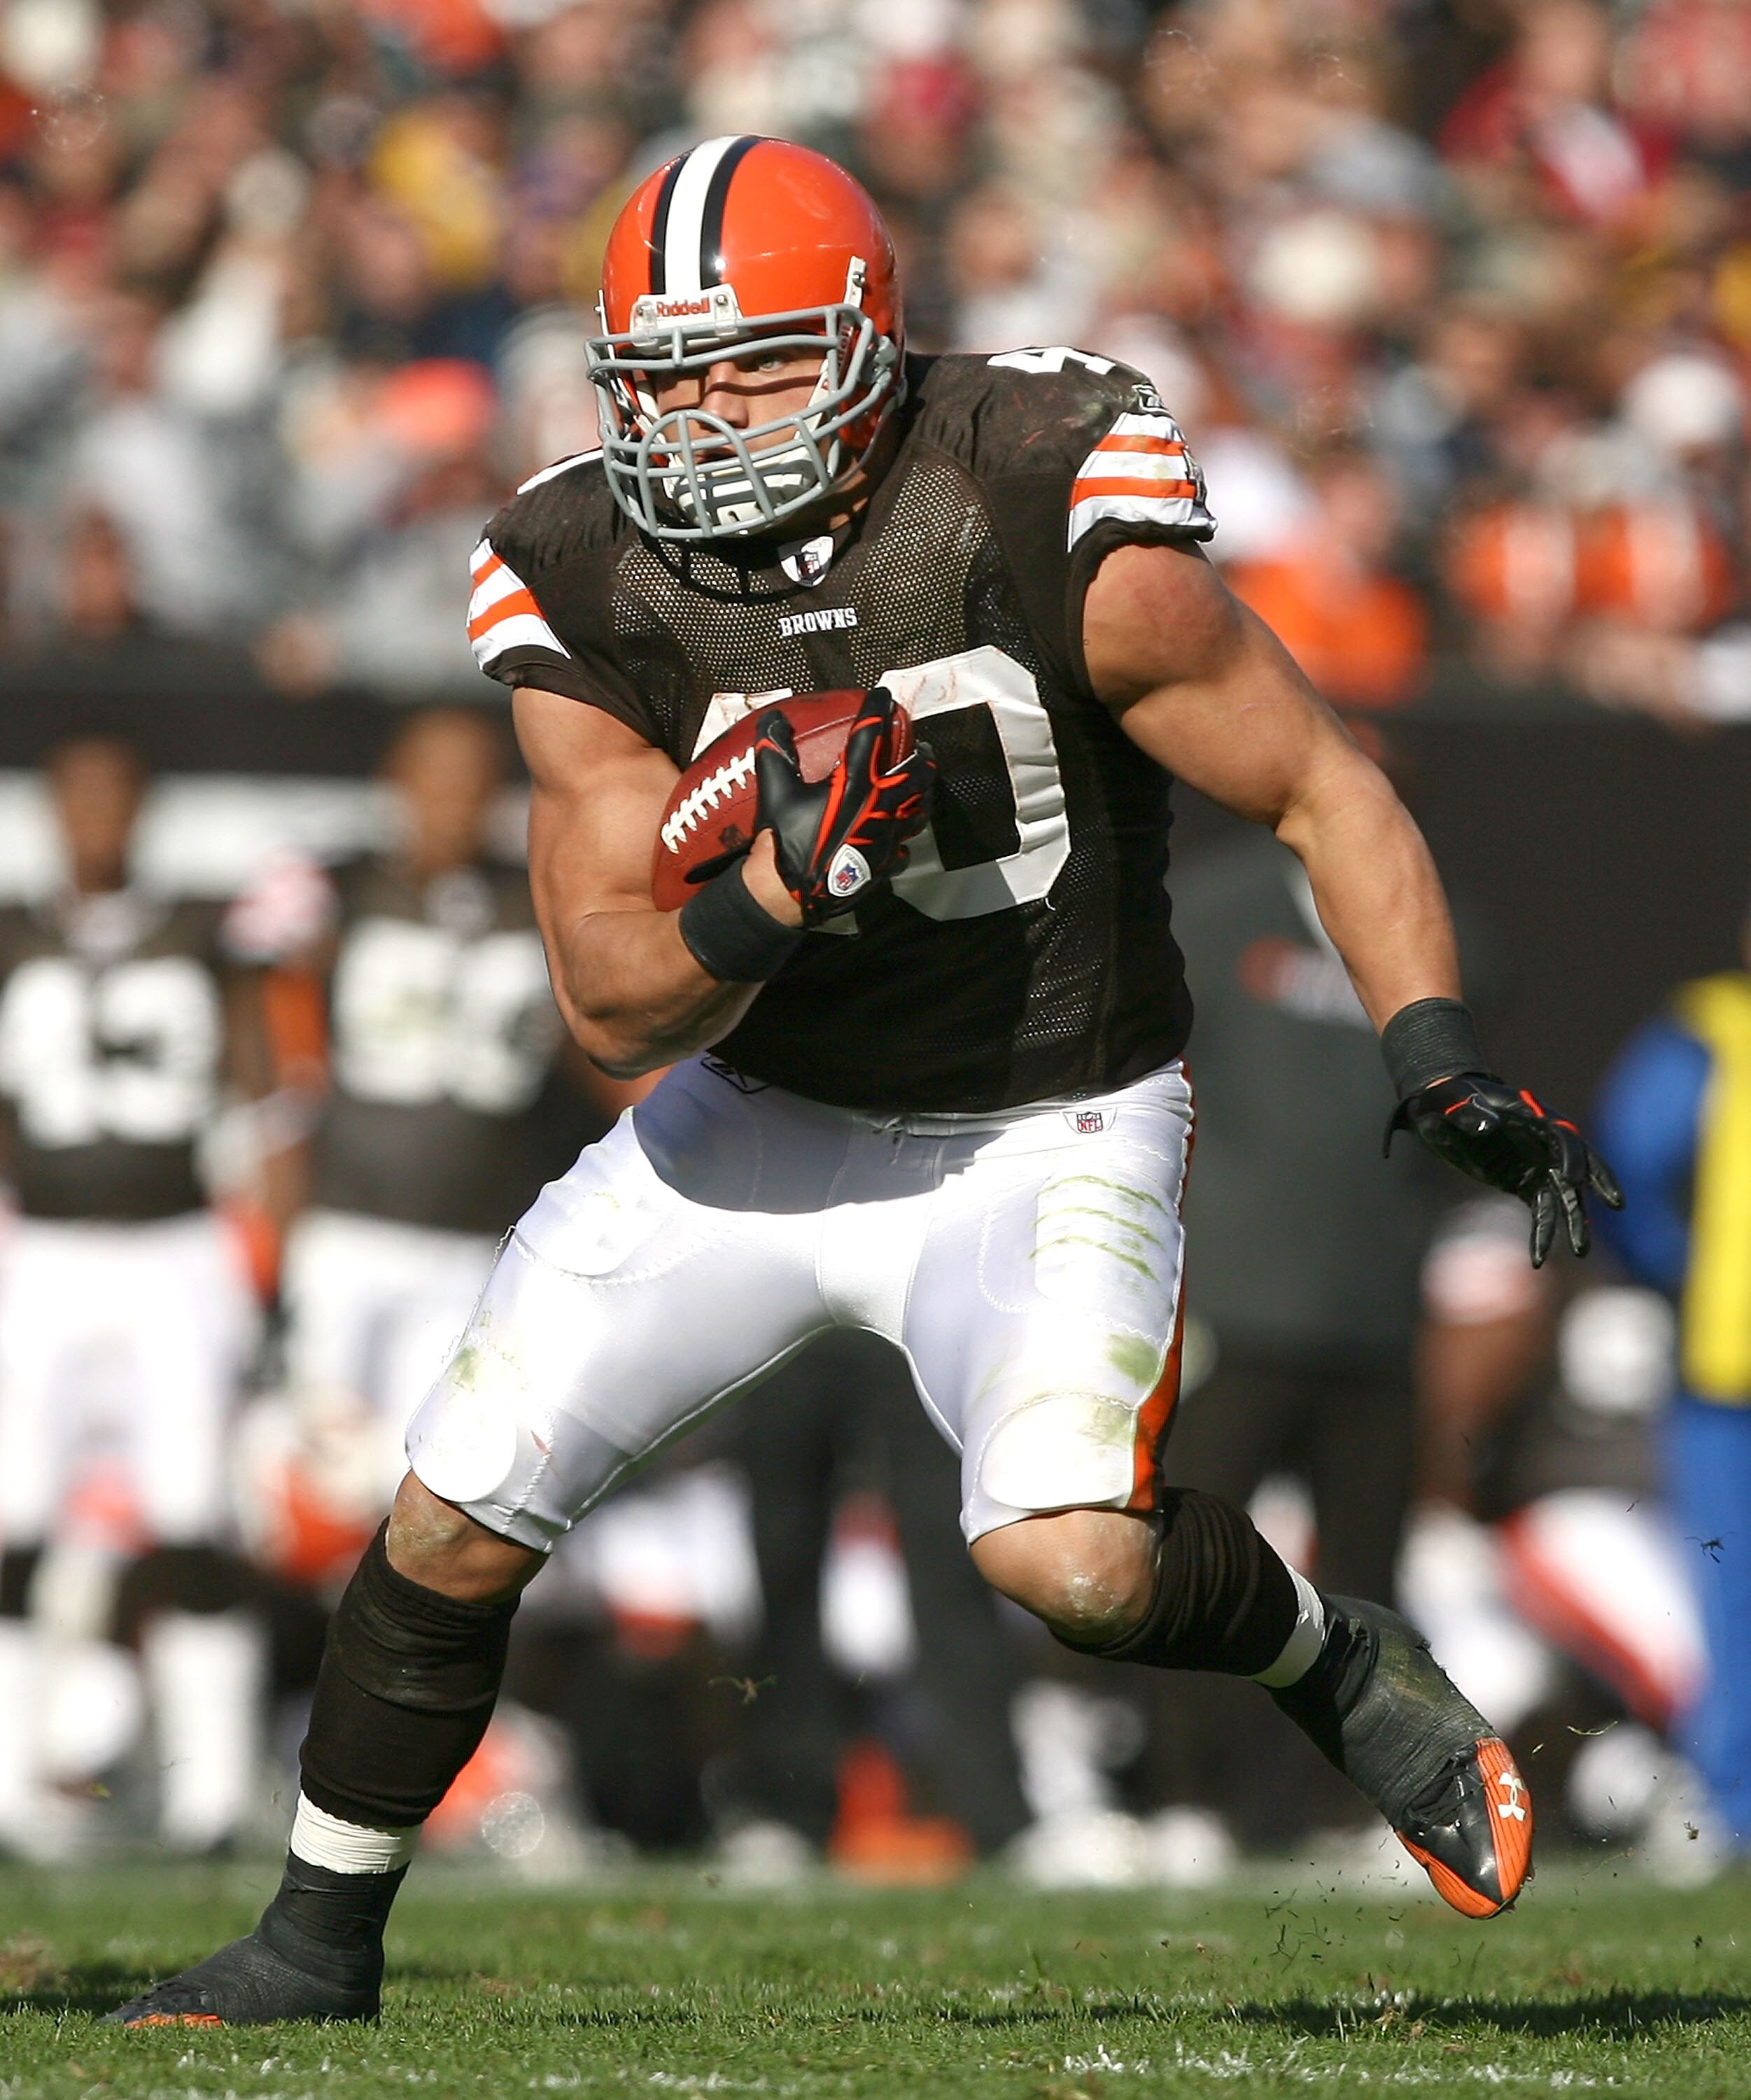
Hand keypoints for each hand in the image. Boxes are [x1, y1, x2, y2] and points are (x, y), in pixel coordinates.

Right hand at [754, 688, 933, 927]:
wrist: (793, 894)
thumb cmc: (785, 841)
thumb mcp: (775, 793)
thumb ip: (775, 753)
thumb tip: (774, 719)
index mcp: (855, 784)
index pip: (871, 736)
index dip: (878, 711)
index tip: (883, 695)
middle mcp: (880, 807)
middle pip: (915, 773)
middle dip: (920, 755)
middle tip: (919, 746)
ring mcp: (888, 836)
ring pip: (920, 809)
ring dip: (923, 793)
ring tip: (921, 785)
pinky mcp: (886, 862)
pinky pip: (905, 847)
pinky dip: (905, 837)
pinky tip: (900, 833)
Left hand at [1386, 1073, 1623, 1267]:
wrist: (1440, 1110)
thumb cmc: (1449, 1100)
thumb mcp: (1453, 1103)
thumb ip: (1470, 1114)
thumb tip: (1488, 1126)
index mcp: (1532, 1117)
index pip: (1562, 1136)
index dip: (1571, 1155)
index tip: (1573, 1179)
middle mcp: (1543, 1141)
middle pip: (1580, 1163)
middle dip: (1599, 1182)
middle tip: (1616, 1203)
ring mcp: (1536, 1163)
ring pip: (1564, 1193)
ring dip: (1574, 1220)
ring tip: (1582, 1251)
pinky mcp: (1524, 1181)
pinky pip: (1540, 1208)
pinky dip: (1542, 1231)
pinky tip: (1537, 1258)